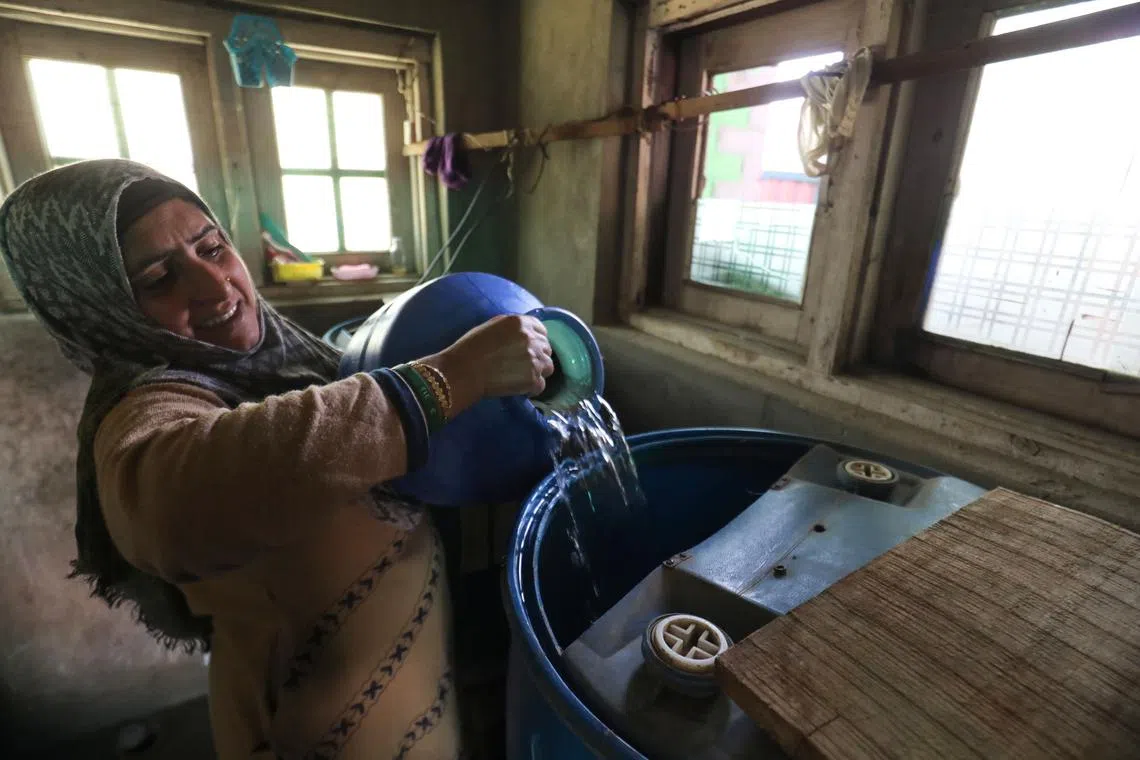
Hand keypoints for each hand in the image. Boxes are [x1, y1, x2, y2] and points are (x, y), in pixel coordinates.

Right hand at [428, 315, 554, 411]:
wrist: (464, 371)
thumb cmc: (470, 348)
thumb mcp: (492, 327)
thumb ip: (512, 328)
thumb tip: (522, 334)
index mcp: (521, 323)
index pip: (542, 330)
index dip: (536, 340)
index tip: (529, 349)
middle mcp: (531, 339)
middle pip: (547, 349)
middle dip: (538, 356)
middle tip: (522, 365)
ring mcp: (534, 360)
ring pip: (548, 367)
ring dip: (538, 372)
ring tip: (521, 377)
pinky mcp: (532, 379)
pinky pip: (540, 385)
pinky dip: (531, 388)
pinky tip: (519, 388)